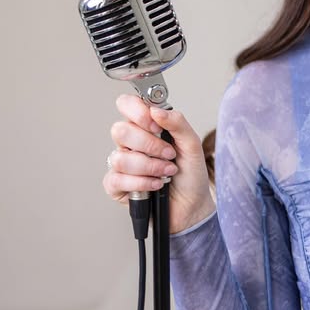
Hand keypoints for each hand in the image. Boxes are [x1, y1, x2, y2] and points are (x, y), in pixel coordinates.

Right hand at [103, 94, 215, 233]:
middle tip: (169, 154)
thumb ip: (177, 122)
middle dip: (149, 145)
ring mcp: (122, 164)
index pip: (127, 105)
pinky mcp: (117, 186)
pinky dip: (141, 183)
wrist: (193, 205)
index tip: (156, 125)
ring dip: (150, 167)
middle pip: (120, 130)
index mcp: (147, 126)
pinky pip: (116, 179)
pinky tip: (155, 185)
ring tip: (167, 172)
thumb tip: (156, 109)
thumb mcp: (192, 144)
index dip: (137, 112)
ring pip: (120, 157)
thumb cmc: (191, 174)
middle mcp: (131, 143)